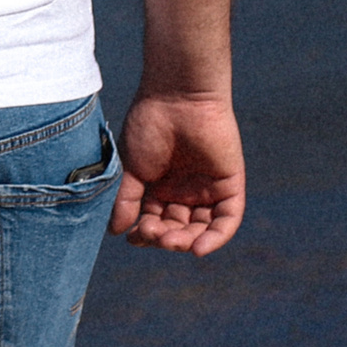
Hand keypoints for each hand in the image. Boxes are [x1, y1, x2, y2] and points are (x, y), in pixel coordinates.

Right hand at [110, 91, 243, 253]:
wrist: (177, 97)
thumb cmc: (149, 125)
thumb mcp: (131, 167)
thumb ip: (127, 200)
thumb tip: (115, 231)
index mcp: (161, 186)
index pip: (155, 221)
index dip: (145, 234)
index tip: (132, 237)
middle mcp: (185, 191)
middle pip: (178, 228)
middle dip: (164, 238)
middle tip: (151, 235)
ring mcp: (209, 189)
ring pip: (201, 229)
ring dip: (186, 241)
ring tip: (170, 241)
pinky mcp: (231, 186)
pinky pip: (227, 220)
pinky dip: (215, 238)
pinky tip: (197, 249)